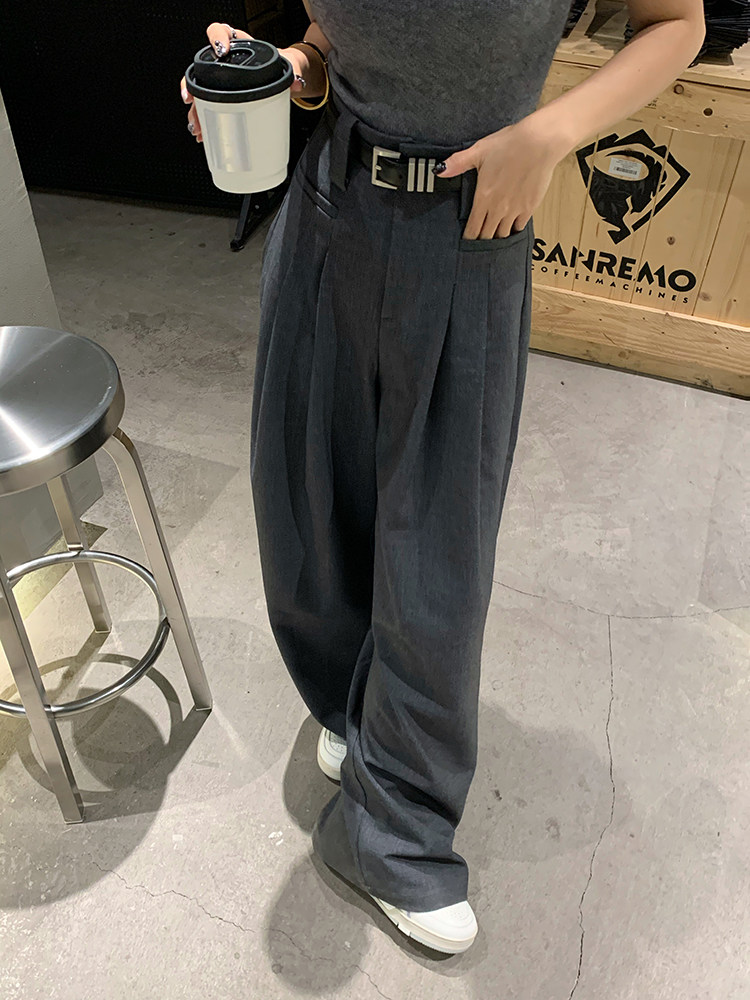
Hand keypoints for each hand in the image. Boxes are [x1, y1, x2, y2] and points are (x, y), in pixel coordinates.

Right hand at [180, 22, 308, 142]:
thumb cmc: (281, 66)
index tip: (220, 49)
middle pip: (200, 68)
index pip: (219, 31)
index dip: (216, 37)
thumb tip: (296, 82)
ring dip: (196, 109)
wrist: (285, 79)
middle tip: (191, 99)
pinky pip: (209, 106)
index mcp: (238, 45)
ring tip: (197, 125)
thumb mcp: (286, 65)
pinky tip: (204, 133)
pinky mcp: (224, 97)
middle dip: (192, 85)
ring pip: (201, 91)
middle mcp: (224, 61)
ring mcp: (221, 81)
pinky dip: (205, 121)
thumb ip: (292, 72)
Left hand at [437, 116, 565, 239]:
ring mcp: (515, 210)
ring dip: (498, 235)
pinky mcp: (530, 207)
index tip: (466, 241)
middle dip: (482, 240)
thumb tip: (439, 170)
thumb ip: (458, 163)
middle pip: (487, 236)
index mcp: (483, 198)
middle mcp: (498, 208)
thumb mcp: (479, 150)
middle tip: (479, 240)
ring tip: (494, 234)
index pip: (473, 229)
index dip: (469, 238)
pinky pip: (519, 226)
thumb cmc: (509, 144)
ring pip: (503, 234)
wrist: (540, 142)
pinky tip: (511, 224)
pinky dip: (514, 228)